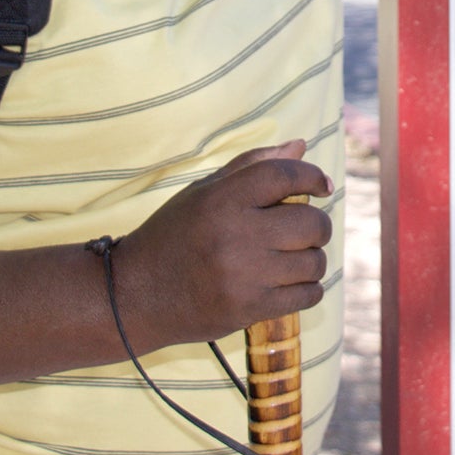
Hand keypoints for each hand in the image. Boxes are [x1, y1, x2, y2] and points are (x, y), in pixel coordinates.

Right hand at [112, 139, 332, 352]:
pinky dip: (308, 289)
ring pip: (314, 262)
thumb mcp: (203, 192)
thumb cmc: (174, 235)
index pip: (285, 175)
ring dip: (311, 260)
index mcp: (222, 199)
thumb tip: (300, 145)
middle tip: (302, 230)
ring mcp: (243, 275)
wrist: (133, 295)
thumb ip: (253, 165)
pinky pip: (308, 296)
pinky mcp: (248, 309)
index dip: (312, 176)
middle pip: (311, 223)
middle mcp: (235, 235)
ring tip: (292, 259)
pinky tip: (289, 283)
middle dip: (316, 225)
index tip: (321, 187)